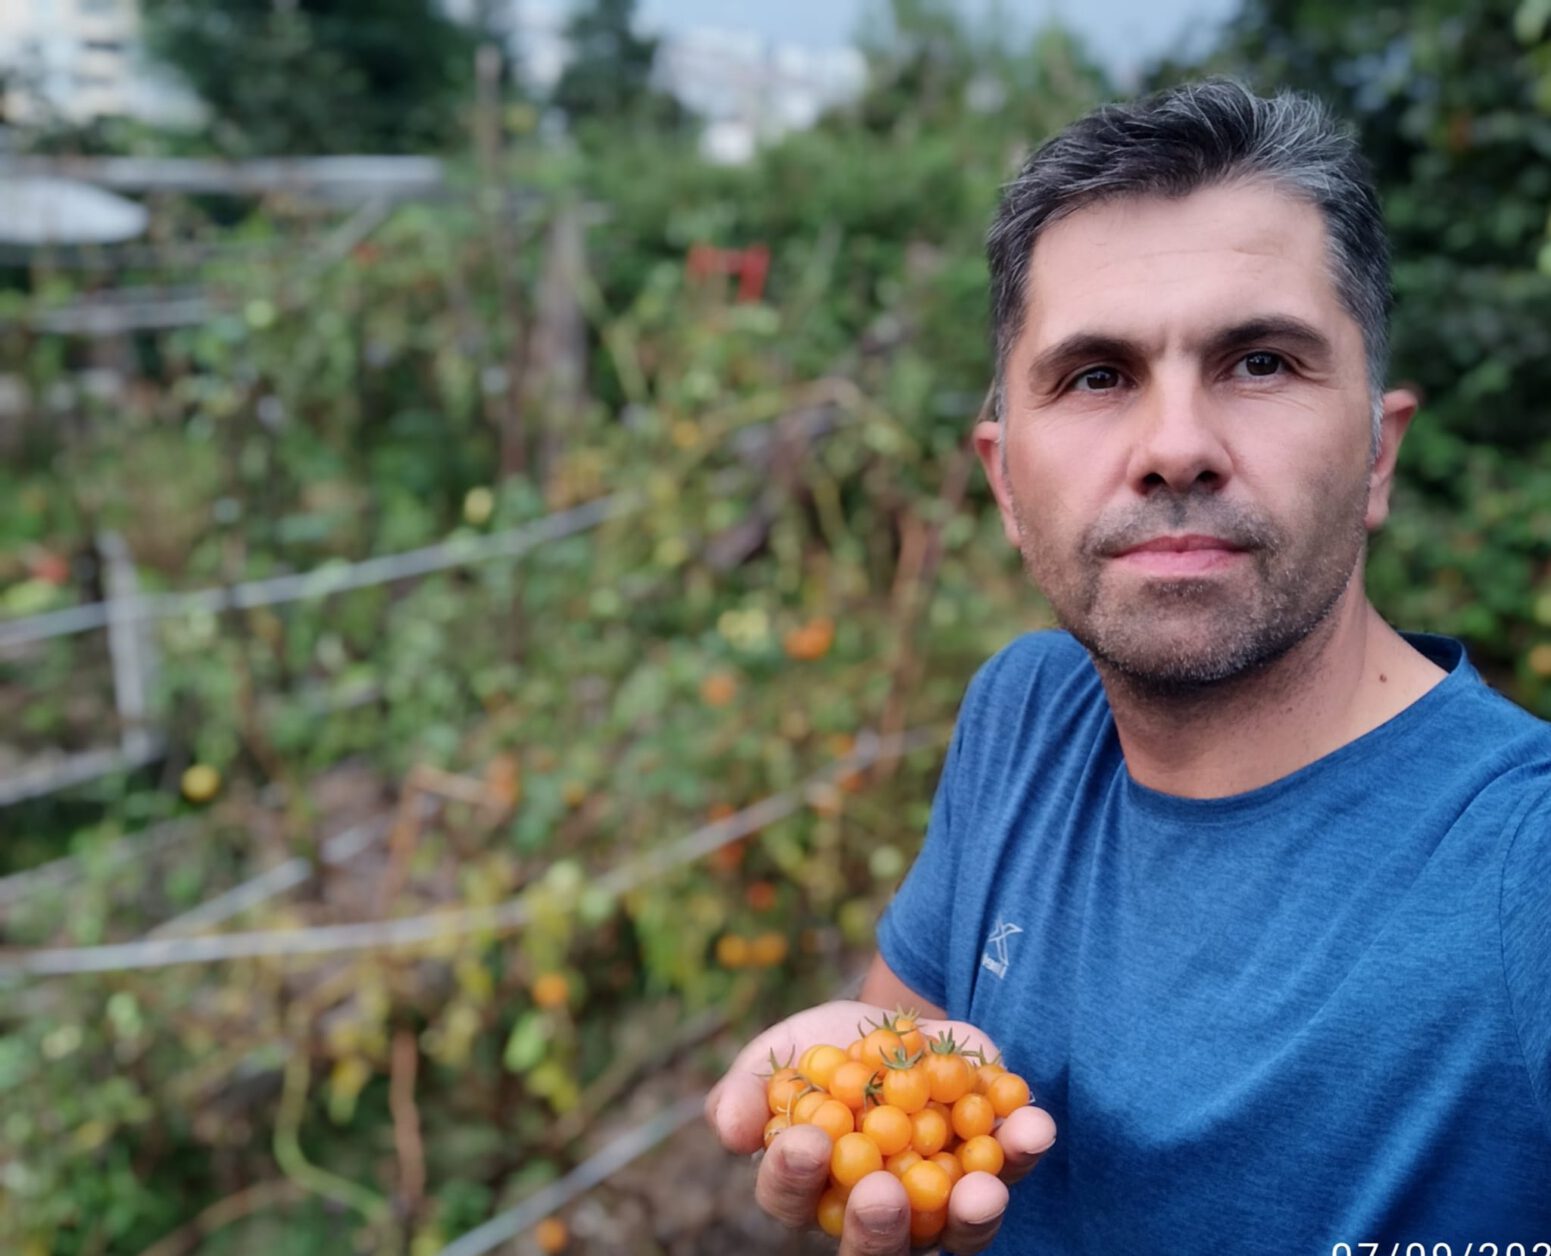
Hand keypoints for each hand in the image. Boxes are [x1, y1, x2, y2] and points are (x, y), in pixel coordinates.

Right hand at [705, 1001, 1056, 1253]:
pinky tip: (1032, 1125)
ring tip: (981, 1190)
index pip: (791, 1196)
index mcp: (811, 1188)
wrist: (897, 1024)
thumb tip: (731, 1127)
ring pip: (955, 1231)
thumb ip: (747, 1091)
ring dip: (971, 1214)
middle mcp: (876, 1214)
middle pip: (875, 1245)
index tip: (805, 1142)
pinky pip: (1010, 1170)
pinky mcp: (990, 1165)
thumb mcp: (777, 1056)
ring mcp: (938, 1200)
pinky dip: (1023, 1150)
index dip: (795, 1176)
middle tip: (882, 1191)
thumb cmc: (823, 1051)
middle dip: (879, 1226)